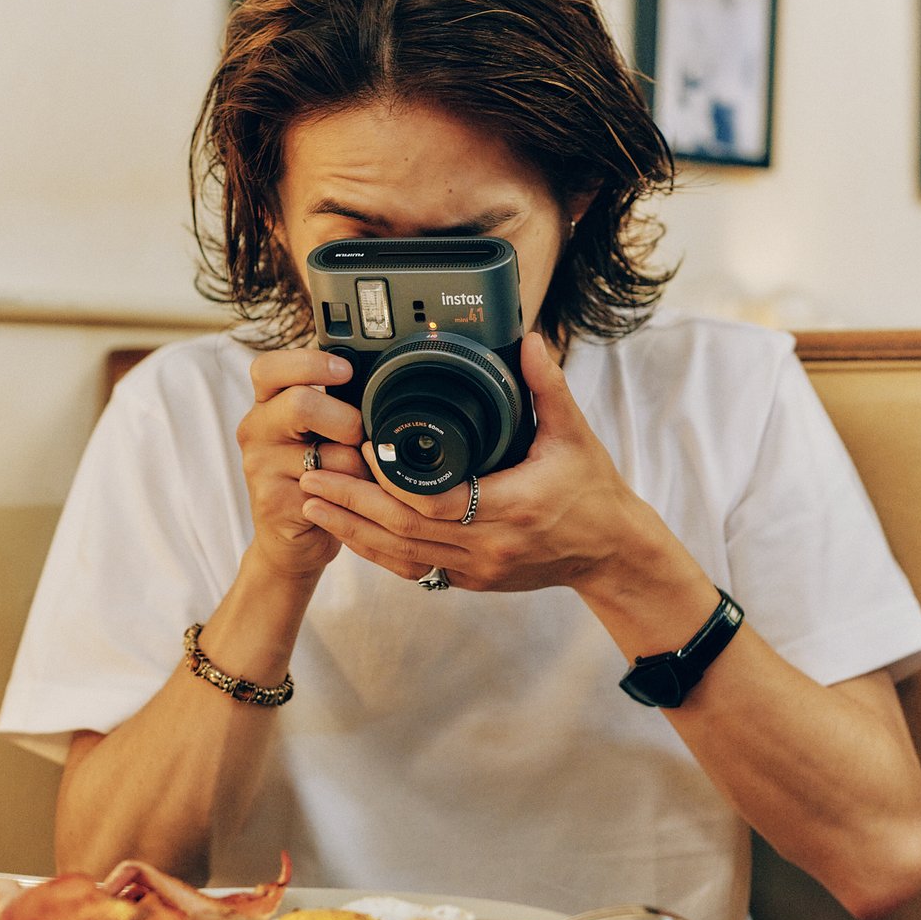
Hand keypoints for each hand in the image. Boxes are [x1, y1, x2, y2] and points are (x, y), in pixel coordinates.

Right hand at [236, 347, 365, 581]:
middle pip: (300, 404)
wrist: (291, 540)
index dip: (310, 363)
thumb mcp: (318, 433)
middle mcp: (255, 430)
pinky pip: (330, 489)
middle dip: (346, 420)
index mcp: (266, 404)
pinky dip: (352, 493)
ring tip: (359, 476)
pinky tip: (347, 499)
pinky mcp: (274, 502)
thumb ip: (332, 406)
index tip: (345, 370)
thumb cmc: (315, 477)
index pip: (269, 367)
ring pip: (328, 452)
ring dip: (358, 466)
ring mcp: (260, 467)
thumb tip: (379, 385)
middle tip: (359, 436)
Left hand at [298, 331, 647, 591]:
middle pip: (404, 531)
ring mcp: (477, 570)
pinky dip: (377, 552)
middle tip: (310, 477)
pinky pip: (414, 571)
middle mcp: (489, 546)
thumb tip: (525, 338)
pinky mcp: (470, 581)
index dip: (391, 480)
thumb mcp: (574, 434)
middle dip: (352, 505)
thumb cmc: (593, 491)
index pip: (436, 501)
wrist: (611, 552)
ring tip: (312, 504)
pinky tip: (347, 533)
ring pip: (401, 556)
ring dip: (353, 531)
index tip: (358, 451)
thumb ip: (546, 385)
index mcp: (513, 507)